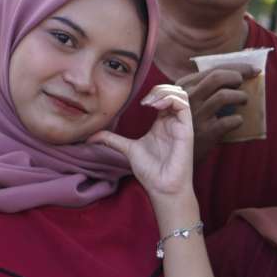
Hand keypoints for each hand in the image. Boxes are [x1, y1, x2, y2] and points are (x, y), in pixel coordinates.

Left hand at [95, 81, 195, 205]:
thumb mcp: (127, 149)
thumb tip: (90, 138)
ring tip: (150, 102)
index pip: (162, 97)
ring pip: (180, 94)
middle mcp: (172, 121)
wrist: (162, 187)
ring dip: (165, 92)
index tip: (138, 103)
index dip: (152, 92)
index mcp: (161, 123)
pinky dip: (170, 99)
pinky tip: (156, 106)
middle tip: (144, 101)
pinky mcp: (186, 129)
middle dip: (158, 88)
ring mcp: (180, 125)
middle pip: (173, 91)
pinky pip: (184, 105)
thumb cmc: (150, 171)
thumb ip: (112, 139)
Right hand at [178, 62, 251, 159]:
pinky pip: (228, 122)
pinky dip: (238, 120)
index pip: (212, 69)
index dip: (236, 66)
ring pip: (223, 96)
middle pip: (217, 77)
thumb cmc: (189, 123)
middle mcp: (187, 98)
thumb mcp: (190, 100)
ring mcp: (195, 116)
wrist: (177, 154)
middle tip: (244, 82)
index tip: (253, 68)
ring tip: (244, 100)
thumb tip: (239, 74)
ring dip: (240, 96)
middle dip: (237, 75)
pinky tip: (238, 121)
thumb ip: (206, 86)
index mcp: (184, 86)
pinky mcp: (205, 133)